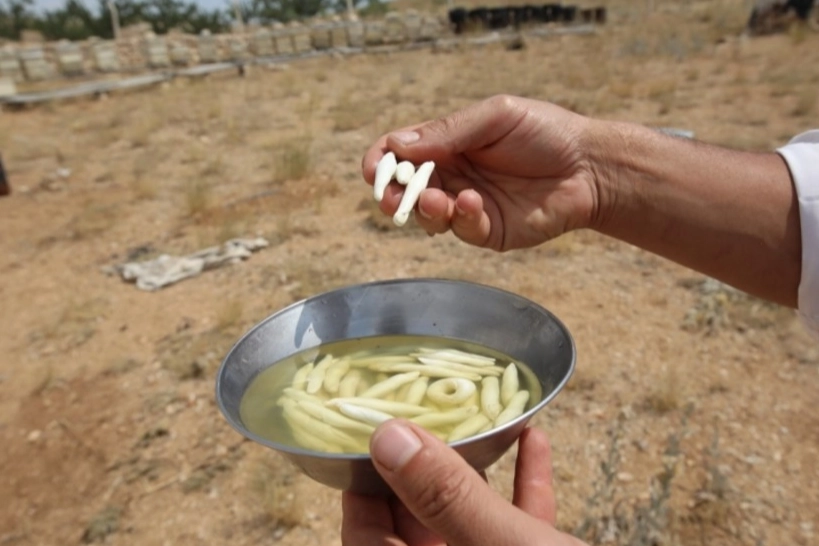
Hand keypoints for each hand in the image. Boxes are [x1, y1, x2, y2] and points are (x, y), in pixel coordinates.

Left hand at [341, 421, 586, 545]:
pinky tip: (534, 444)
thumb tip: (385, 437)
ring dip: (477, 475)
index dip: (364, 484)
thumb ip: (446, 498)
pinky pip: (515, 535)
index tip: (374, 433)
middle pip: (415, 529)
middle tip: (426, 417)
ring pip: (467, 528)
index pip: (366, 539)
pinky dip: (523, 493)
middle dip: (422, 471)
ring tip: (480, 422)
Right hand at [361, 95, 599, 250]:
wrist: (589, 166)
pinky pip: (462, 231)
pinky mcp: (487, 230)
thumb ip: (448, 132)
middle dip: (392, 195)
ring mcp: (468, 205)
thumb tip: (398, 146)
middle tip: (390, 198)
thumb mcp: (494, 117)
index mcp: (448, 144)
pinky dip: (462, 219)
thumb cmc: (545, 132)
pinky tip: (474, 203)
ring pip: (427, 216)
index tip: (374, 169)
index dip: (382, 161)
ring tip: (436, 200)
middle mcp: (452, 176)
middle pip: (405, 190)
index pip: (401, 153)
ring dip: (424, 210)